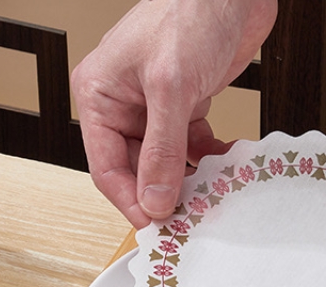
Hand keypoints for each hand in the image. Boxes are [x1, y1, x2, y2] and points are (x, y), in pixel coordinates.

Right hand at [72, 0, 276, 227]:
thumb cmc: (188, 12)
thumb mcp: (170, 86)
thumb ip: (162, 149)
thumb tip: (154, 198)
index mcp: (100, 96)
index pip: (105, 166)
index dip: (129, 200)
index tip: (154, 227)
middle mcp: (124, 105)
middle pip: (136, 170)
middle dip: (161, 194)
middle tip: (187, 218)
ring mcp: (156, 108)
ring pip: (166, 163)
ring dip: (188, 181)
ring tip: (208, 197)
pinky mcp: (186, 106)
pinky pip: (193, 148)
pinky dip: (210, 160)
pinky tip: (225, 167)